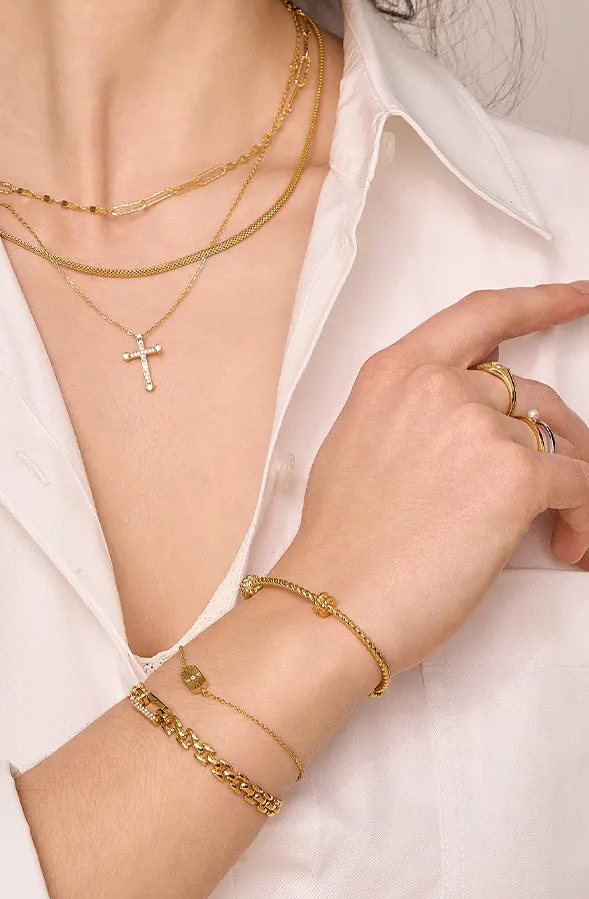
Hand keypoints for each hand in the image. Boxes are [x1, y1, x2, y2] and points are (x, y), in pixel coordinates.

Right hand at [279, 281, 588, 675]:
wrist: (334, 601)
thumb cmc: (342, 543)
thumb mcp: (359, 447)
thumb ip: (412, 414)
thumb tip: (467, 427)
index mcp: (396, 374)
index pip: (483, 315)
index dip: (542, 302)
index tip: (578, 297)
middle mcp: (437, 386)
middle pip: (532, 391)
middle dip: (557, 437)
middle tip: (563, 481)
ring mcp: (476, 426)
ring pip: (562, 438)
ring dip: (572, 480)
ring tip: (561, 530)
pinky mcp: (515, 475)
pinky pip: (581, 482)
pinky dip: (584, 515)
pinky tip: (568, 544)